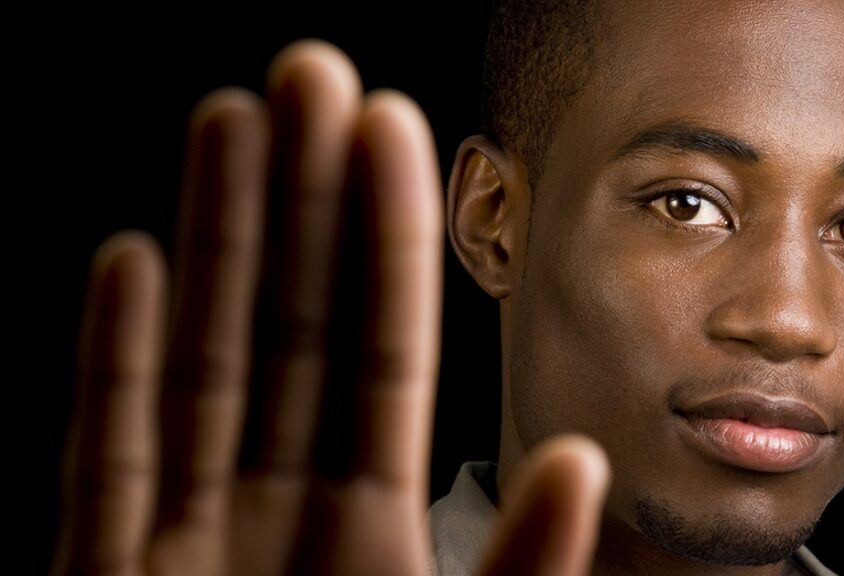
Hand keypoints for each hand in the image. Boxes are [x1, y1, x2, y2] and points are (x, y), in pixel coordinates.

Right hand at [52, 40, 609, 575]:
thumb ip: (523, 560)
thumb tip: (582, 459)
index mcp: (374, 530)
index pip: (386, 355)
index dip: (389, 238)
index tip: (391, 128)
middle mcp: (282, 517)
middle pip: (296, 330)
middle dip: (301, 199)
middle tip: (312, 78)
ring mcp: (191, 540)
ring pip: (205, 366)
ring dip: (217, 239)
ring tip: (232, 121)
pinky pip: (109, 458)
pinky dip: (118, 363)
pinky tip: (133, 263)